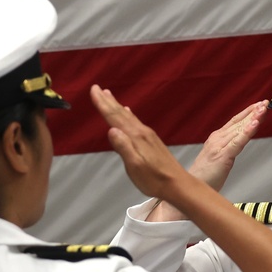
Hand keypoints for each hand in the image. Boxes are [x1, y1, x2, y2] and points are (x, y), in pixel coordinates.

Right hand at [90, 84, 187, 199]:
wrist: (177, 184)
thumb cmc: (153, 179)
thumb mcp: (135, 166)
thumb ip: (123, 148)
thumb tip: (111, 130)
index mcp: (135, 137)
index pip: (115, 118)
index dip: (103, 104)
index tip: (94, 90)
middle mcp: (141, 132)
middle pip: (121, 113)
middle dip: (108, 101)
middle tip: (97, 87)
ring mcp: (148, 135)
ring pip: (128, 116)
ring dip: (117, 105)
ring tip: (109, 95)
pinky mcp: (152, 140)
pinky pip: (136, 121)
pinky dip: (128, 114)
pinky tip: (128, 112)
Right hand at [189, 100, 266, 190]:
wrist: (192, 185)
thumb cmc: (206, 175)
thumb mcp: (219, 156)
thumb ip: (229, 147)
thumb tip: (241, 140)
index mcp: (216, 138)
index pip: (235, 121)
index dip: (247, 112)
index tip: (259, 105)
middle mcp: (217, 138)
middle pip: (239, 122)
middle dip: (253, 112)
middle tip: (265, 103)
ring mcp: (219, 146)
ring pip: (240, 129)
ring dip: (253, 118)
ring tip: (263, 110)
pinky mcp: (223, 155)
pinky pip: (238, 142)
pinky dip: (247, 132)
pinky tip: (254, 124)